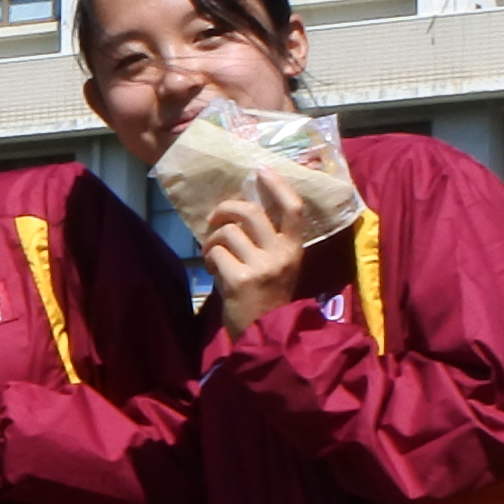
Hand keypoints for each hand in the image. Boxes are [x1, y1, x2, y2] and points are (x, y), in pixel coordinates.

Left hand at [197, 190, 304, 333]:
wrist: (266, 332)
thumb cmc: (268, 297)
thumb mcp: (279, 265)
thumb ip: (267, 241)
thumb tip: (240, 211)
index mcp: (294, 248)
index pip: (293, 208)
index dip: (277, 185)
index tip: (261, 170)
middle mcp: (281, 254)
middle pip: (251, 212)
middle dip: (227, 208)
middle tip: (215, 217)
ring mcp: (262, 266)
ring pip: (228, 231)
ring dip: (212, 239)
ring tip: (214, 253)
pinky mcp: (241, 279)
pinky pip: (217, 252)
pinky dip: (209, 257)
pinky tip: (214, 269)